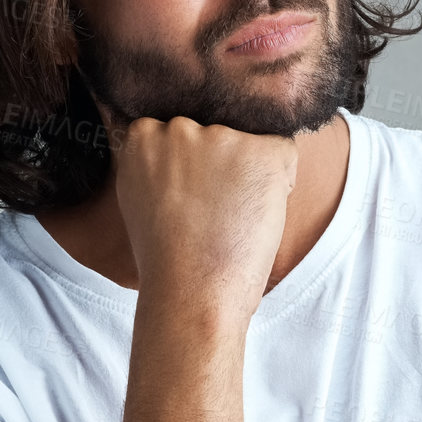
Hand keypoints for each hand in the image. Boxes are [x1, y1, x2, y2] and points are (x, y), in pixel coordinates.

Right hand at [111, 115, 298, 321]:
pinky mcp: (260, 152)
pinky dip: (280, 183)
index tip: (187, 202)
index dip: (194, 170)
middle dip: (221, 167)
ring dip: (250, 177)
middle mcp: (178, 127)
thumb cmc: (167, 259)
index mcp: (144, 134)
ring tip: (229, 220)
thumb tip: (171, 137)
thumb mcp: (139, 197)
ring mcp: (220, 137)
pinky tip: (255, 216)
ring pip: (249, 144)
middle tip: (209, 215)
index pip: (182, 131)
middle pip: (216, 134)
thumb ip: (153, 161)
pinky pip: (282, 154)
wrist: (191, 293)